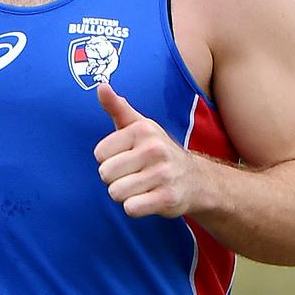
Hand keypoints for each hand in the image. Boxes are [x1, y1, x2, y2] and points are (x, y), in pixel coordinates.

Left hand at [94, 84, 194, 218]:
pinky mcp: (168, 198)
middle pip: (105, 174)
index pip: (99, 154)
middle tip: (133, 174)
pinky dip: (135, 207)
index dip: (108, 160)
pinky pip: (131, 208)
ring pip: (116, 193)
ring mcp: (163, 174)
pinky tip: (148, 199)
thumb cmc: (155, 151)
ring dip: (125, 194)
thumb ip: (117, 107)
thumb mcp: (138, 125)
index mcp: (142, 130)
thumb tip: (101, 86)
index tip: (126, 157)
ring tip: (141, 186)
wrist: (195, 179)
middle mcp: (154, 149)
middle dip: (115, 179)